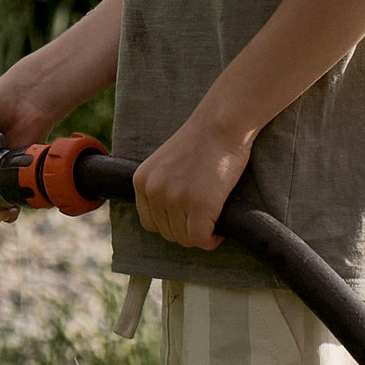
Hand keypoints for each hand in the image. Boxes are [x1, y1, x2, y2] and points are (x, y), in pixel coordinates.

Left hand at [132, 106, 250, 251]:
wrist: (222, 124)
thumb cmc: (202, 141)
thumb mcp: (167, 163)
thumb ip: (162, 186)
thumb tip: (171, 220)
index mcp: (142, 180)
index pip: (150, 223)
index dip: (172, 225)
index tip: (189, 218)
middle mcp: (154, 190)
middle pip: (167, 233)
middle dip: (188, 230)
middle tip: (206, 219)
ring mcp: (175, 199)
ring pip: (185, 239)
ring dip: (201, 235)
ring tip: (214, 220)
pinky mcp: (199, 205)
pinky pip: (201, 239)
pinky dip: (212, 239)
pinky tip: (220, 230)